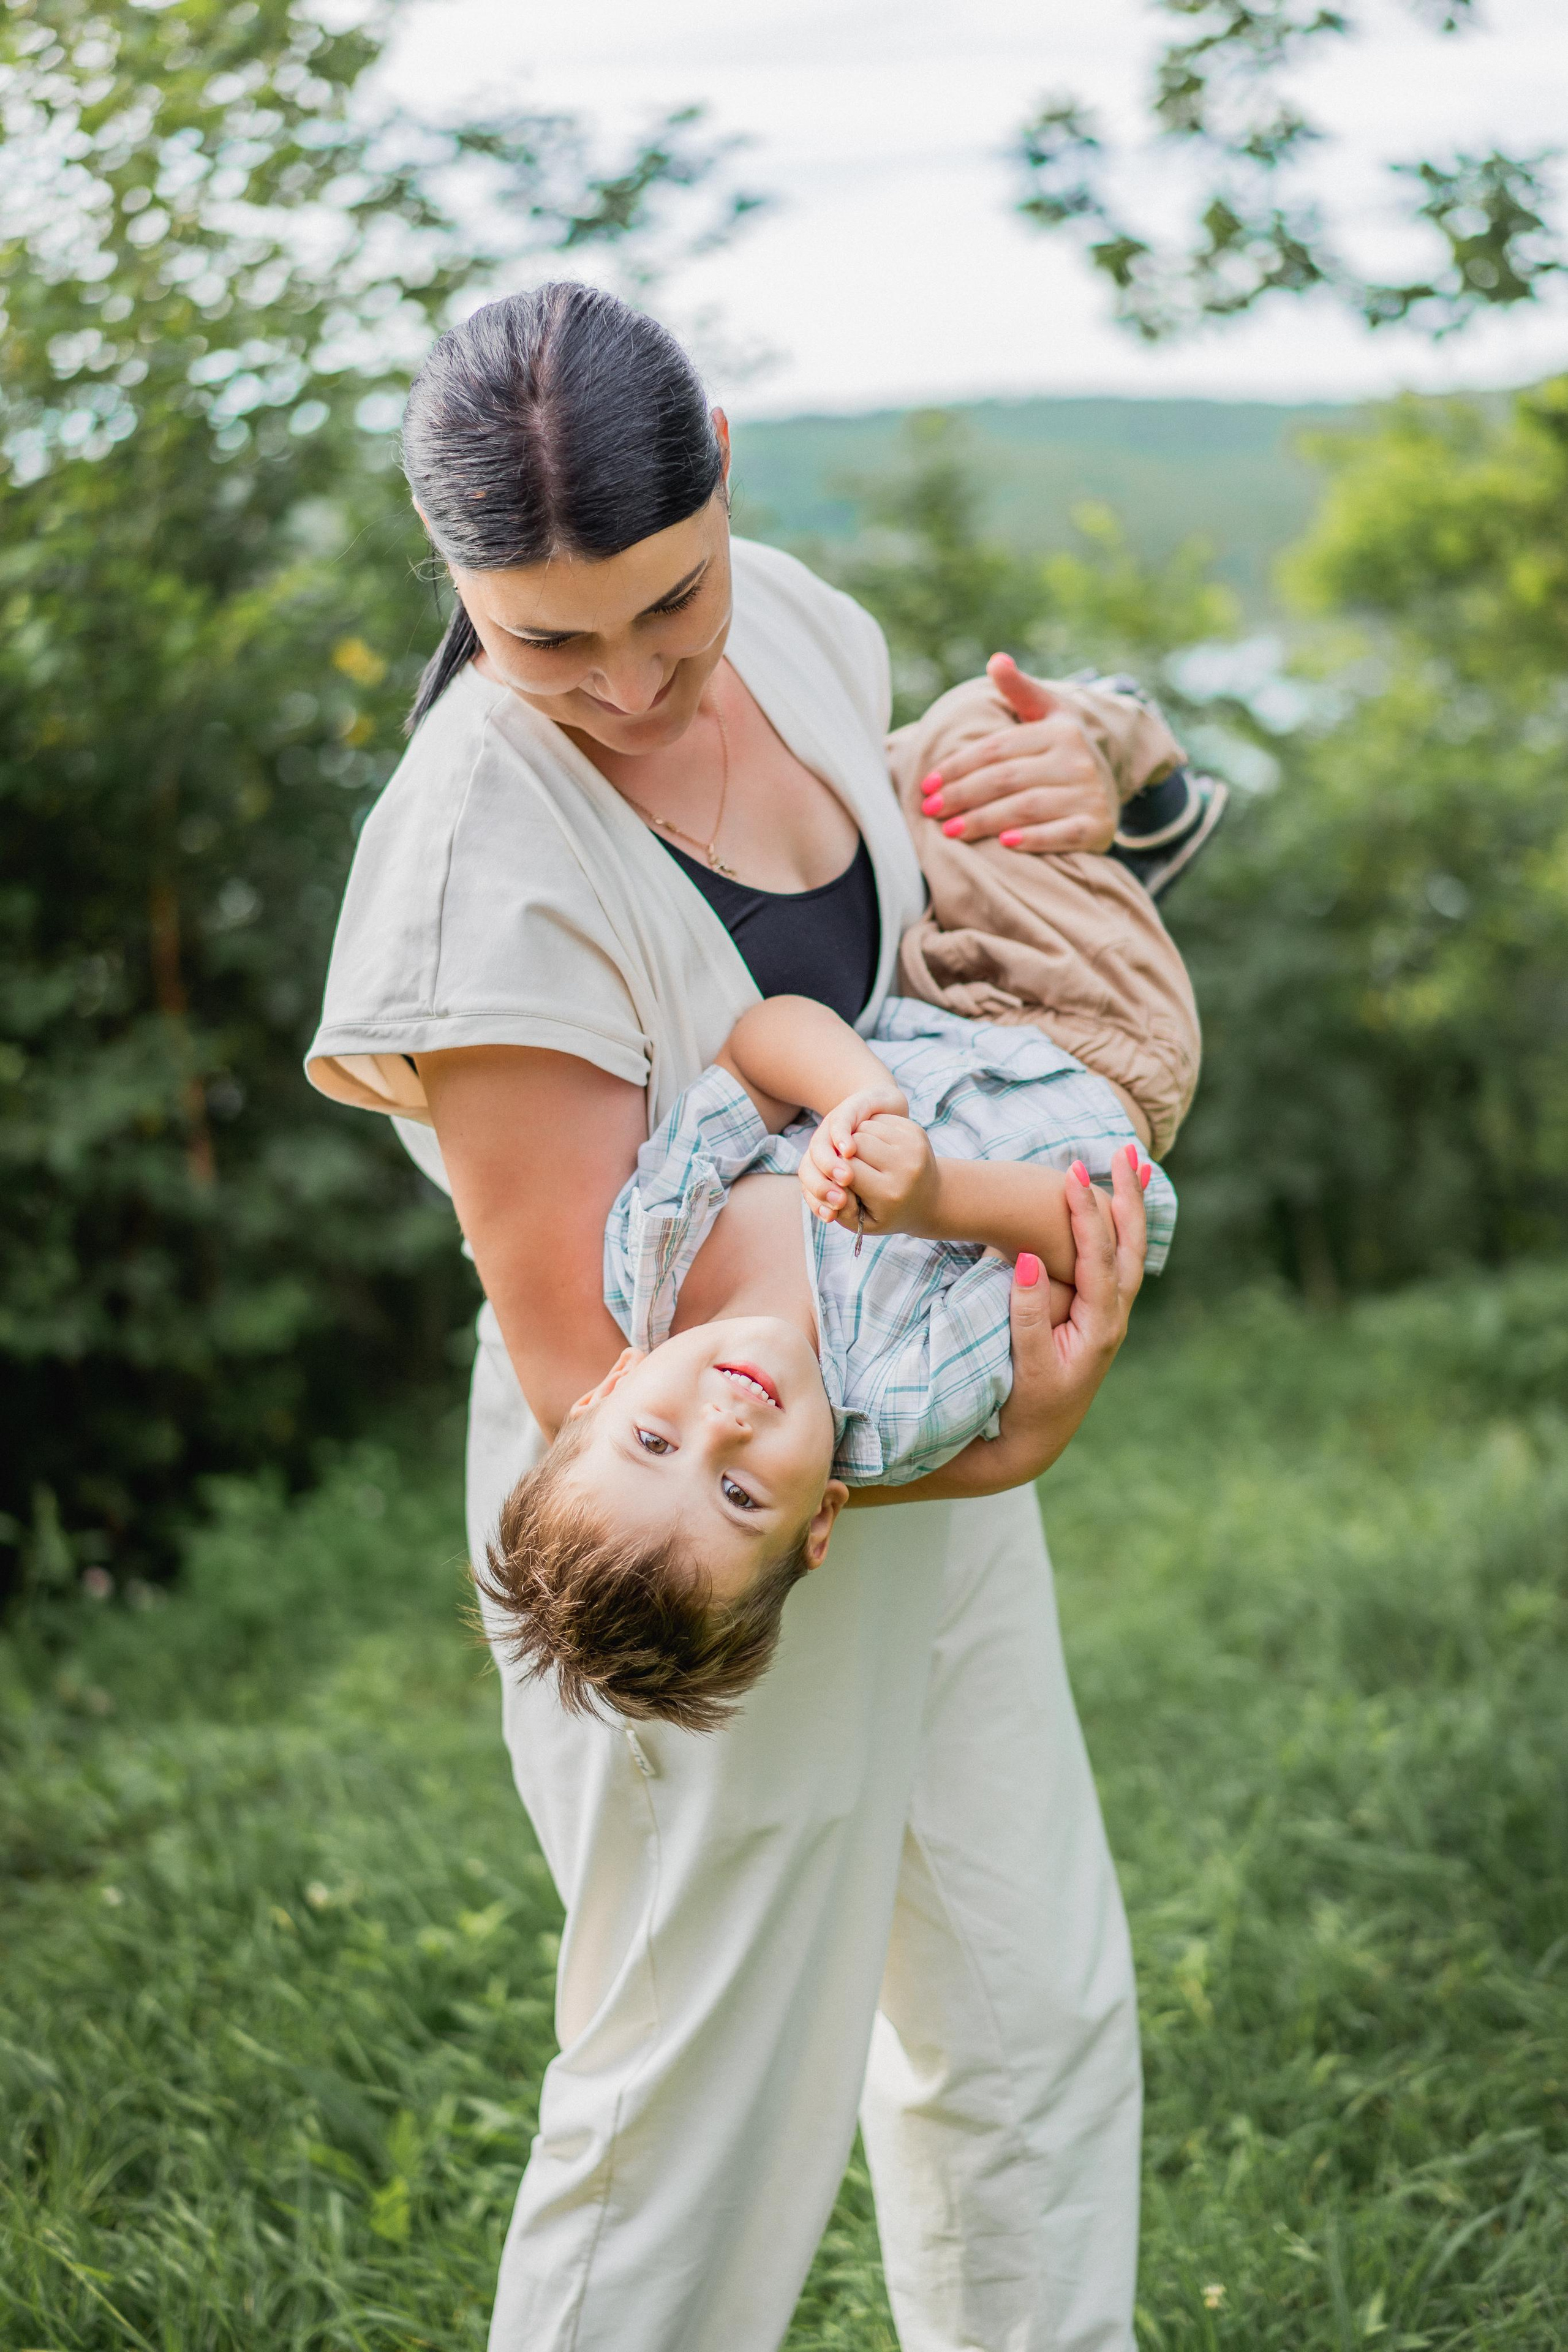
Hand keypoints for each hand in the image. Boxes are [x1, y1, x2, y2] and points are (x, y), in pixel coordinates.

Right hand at [802, 1103, 936, 1238]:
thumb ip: (839, 1208)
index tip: (839, 1178)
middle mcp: (905, 1167)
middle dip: (846, 1152)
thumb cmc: (890, 1213)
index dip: (837, 1170)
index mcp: (889, 1193)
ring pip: (866, 1127)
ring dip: (856, 1138)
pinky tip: (874, 1145)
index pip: (848, 1168)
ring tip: (862, 1155)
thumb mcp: (863, 1223)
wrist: (931, 1200)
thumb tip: (833, 1185)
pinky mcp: (917, 1131)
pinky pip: (880, 1120)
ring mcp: (913, 1146)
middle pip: (856, 1142)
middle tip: (849, 1165)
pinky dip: (870, 1129)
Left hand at [917, 653, 1118, 855]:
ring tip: (949, 830)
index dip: (958, 766)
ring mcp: (1088, 795)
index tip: (927, 783)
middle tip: (929, 809)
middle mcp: (1076, 760)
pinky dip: (1032, 840)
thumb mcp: (1047, 712)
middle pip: (1006, 779)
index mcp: (1059, 731)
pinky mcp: (1096, 827)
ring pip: (1026, 808)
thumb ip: (1019, 689)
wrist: (1108, 785)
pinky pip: (1061, 835)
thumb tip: (996, 661)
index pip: (997, 749)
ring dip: (984, 820)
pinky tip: (1003, 843)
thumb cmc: (1061, 749)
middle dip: (962, 795)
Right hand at [935, 1143, 1147, 1496]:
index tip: (1070, 1174)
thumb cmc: (1028, 1405)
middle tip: (1126, 1152)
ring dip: (1131, 1207)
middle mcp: (1114, 1316)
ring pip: (1129, 1251)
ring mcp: (1110, 1315)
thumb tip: (1026, 1258)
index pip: (1097, 1257)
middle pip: (1130, 1245)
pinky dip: (1120, 1229)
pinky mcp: (1099, 1315)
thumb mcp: (1027, 1364)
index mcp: (1100, 1325)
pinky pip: (1117, 1262)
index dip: (1084, 1214)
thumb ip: (1027, 1313)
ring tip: (1133, 1166)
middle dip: (1128, 1197)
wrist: (1037, 1439)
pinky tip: (1117, 1209)